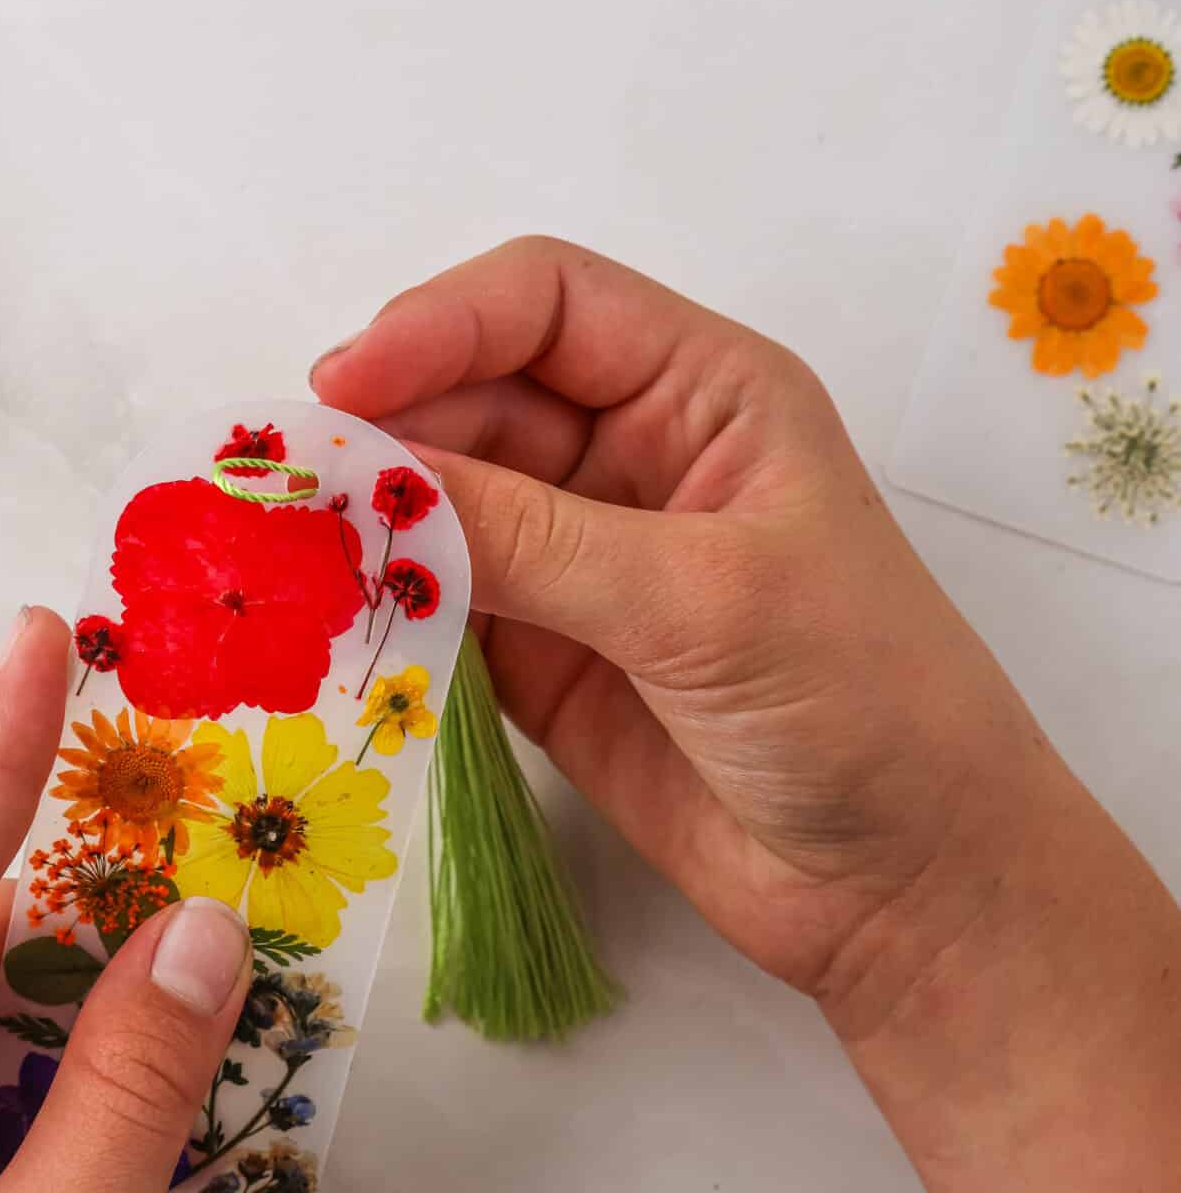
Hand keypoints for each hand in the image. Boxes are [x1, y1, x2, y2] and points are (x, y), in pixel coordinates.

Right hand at [312, 237, 1125, 1054]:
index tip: (342, 389)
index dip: (437, 324)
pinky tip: (326, 623)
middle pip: (472, 397)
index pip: (545, 303)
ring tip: (283, 558)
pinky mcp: (545, 655)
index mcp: (705, 392)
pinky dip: (380, 606)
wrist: (910, 889)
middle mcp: (635, 455)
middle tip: (284, 493)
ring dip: (368, 522)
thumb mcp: (704, 600)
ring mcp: (584, 558)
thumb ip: (534, 537)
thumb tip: (369, 477)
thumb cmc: (864, 706)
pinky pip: (439, 603)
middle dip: (383, 431)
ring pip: (444, 500)